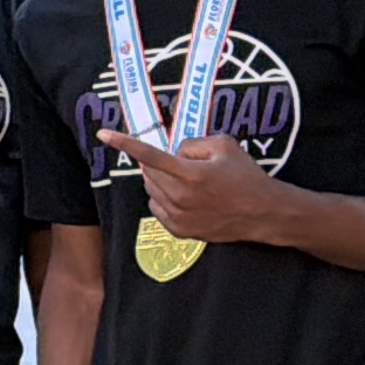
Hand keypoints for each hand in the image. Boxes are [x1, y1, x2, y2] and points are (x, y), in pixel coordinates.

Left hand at [99, 125, 295, 247]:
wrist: (262, 213)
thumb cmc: (246, 176)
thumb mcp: (224, 146)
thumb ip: (192, 143)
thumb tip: (173, 150)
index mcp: (189, 174)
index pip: (149, 155)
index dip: (124, 142)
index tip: (103, 133)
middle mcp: (179, 197)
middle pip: (148, 172)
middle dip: (158, 163)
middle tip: (183, 163)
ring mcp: (177, 216)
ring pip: (151, 190)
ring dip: (161, 180)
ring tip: (190, 181)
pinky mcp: (179, 230)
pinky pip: (157, 207)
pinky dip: (164, 198)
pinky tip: (187, 197)